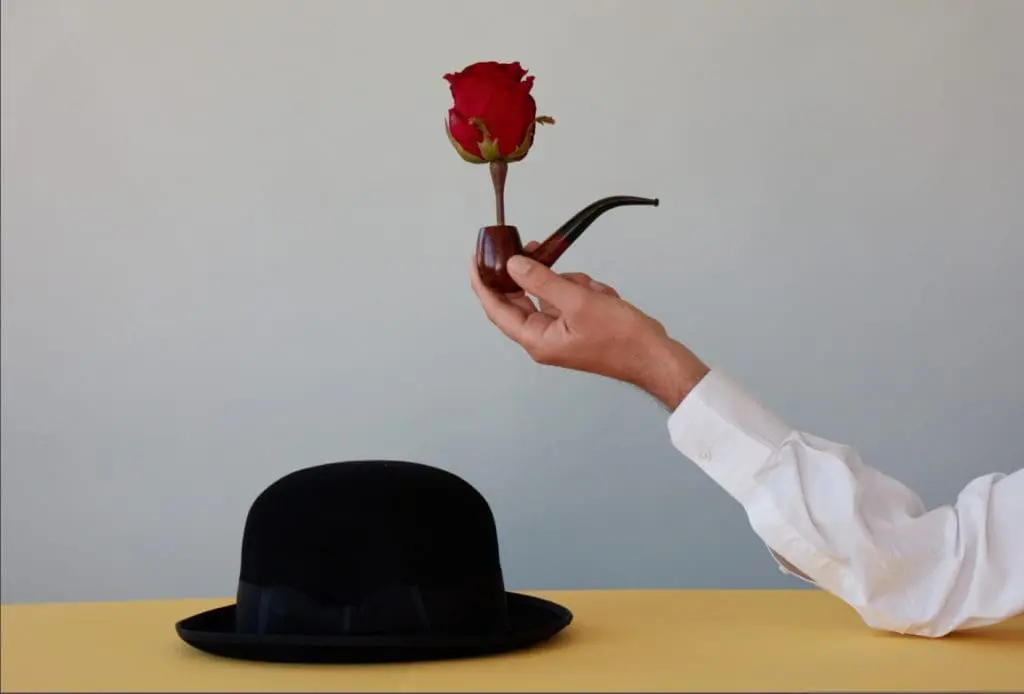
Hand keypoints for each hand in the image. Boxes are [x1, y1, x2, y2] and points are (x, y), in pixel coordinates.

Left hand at [469, 243, 708, 408]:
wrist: (654, 355)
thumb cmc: (621, 338)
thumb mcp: (578, 302)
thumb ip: (542, 281)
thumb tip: (513, 265)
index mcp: (536, 339)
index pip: (496, 307)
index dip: (483, 282)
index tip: (475, 258)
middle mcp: (543, 337)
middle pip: (521, 297)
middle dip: (534, 274)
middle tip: (535, 248)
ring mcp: (559, 331)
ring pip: (550, 292)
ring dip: (570, 283)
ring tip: (594, 292)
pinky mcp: (575, 325)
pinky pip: (569, 297)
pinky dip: (585, 291)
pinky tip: (603, 297)